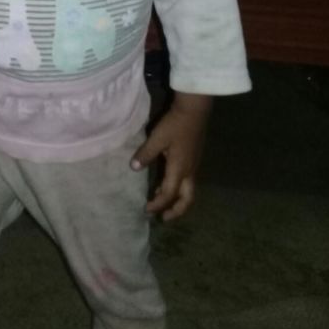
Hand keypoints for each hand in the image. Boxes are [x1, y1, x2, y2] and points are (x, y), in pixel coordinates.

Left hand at [131, 93, 211, 220]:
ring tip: (160, 200)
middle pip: (187, 199)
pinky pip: (187, 181)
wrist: (194, 111)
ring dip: (175, 199)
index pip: (169, 194)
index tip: (147, 209)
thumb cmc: (175, 124)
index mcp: (180, 169)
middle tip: (163, 217)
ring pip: (188, 190)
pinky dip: (177, 187)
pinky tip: (166, 181)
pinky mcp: (194, 159)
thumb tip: (134, 168)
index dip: (158, 204)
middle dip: (176, 211)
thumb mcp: (157, 138)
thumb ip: (146, 154)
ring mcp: (193, 165)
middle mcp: (189, 171)